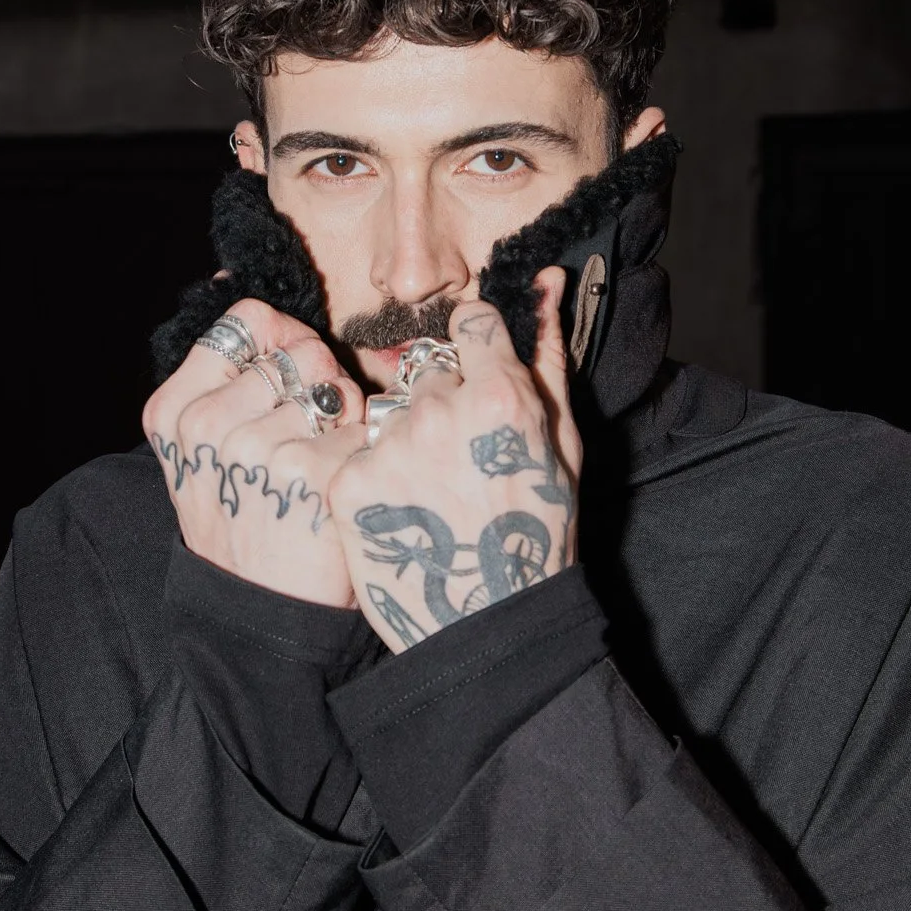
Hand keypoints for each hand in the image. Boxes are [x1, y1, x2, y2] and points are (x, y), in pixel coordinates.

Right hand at [142, 301, 368, 606]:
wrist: (259, 613)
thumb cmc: (244, 524)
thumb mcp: (203, 456)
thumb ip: (227, 387)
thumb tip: (271, 318)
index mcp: (175, 411)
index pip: (243, 323)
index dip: (282, 339)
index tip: (291, 373)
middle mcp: (209, 423)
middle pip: (299, 353)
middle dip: (319, 386)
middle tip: (307, 440)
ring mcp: (258, 447)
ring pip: (335, 389)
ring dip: (345, 422)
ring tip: (320, 471)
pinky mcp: (312, 472)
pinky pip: (363, 429)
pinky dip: (363, 456)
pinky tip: (338, 492)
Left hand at [328, 270, 579, 652]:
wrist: (489, 628)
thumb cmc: (539, 535)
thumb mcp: (564, 445)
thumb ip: (548, 357)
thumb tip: (546, 282)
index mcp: (500, 393)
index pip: (470, 323)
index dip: (474, 350)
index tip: (476, 379)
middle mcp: (438, 410)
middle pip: (426, 372)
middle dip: (439, 404)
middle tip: (458, 462)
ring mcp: (388, 447)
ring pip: (388, 414)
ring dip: (403, 442)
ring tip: (430, 496)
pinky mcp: (347, 483)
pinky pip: (356, 454)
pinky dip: (372, 479)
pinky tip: (401, 514)